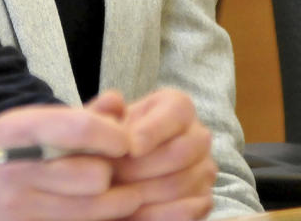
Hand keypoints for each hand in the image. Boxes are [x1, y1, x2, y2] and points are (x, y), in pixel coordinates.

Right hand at [0, 99, 141, 220]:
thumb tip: (119, 101)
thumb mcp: (15, 126)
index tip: (124, 139)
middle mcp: (17, 169)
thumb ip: (70, 119)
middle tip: (118, 171)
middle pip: (94, 175)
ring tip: (121, 196)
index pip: (78, 128)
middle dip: (113, 174)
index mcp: (14, 130)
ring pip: (92, 211)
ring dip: (115, 205)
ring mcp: (19, 209)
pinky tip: (92, 214)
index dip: (112, 135)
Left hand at [113, 88, 215, 220]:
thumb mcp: (105, 120)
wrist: (120, 167)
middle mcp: (198, 135)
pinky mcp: (204, 199)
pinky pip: (187, 211)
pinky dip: (157, 213)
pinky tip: (132, 211)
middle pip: (180, 152)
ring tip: (117, 191)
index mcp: (177, 106)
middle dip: (143, 166)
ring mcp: (204, 169)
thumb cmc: (114, 138)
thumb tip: (114, 100)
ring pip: (181, 183)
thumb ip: (105, 110)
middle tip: (114, 174)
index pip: (176, 113)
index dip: (153, 131)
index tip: (130, 148)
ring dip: (145, 190)